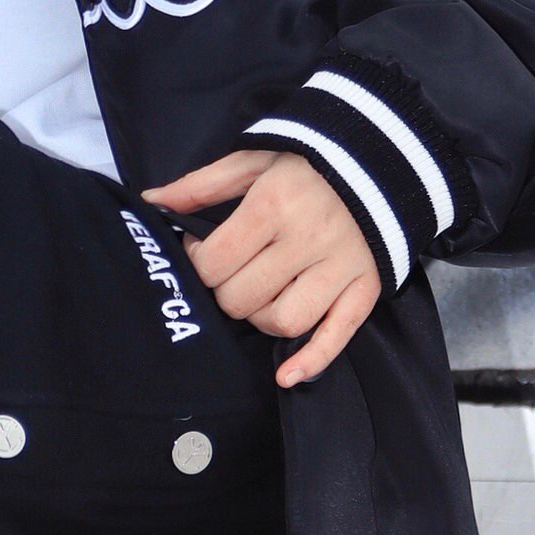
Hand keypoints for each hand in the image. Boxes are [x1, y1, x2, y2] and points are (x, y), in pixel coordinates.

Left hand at [143, 148, 380, 389]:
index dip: (198, 262)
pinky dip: (311, 361)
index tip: (203, 250)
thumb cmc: (308, 162)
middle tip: (230, 272)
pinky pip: (337, 335)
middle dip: (225, 290)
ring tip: (258, 295)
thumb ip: (201, 184)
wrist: (382, 159)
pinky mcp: (365, 287)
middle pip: (242, 297)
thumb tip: (152, 202)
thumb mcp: (253, 159)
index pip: (215, 262)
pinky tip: (286, 375)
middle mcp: (307, 240)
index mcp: (273, 206)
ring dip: (260, 317)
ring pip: (284, 322)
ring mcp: (340, 268)